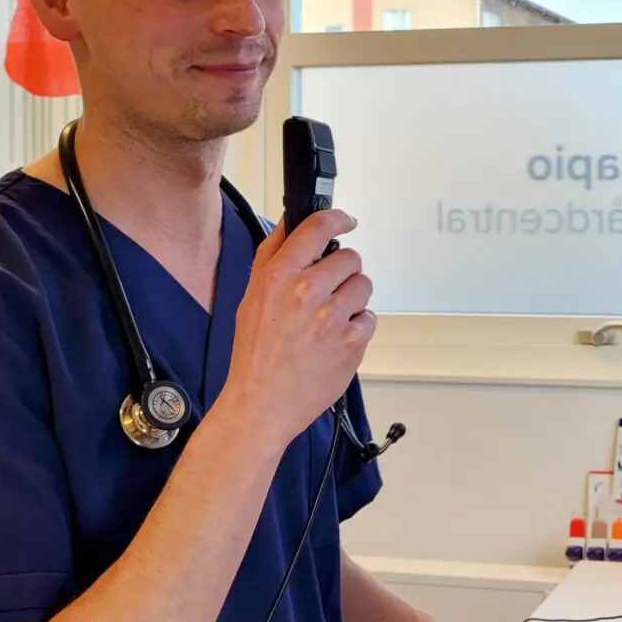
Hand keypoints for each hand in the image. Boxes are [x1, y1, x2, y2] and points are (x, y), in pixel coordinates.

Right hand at [223, 208, 373, 442]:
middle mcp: (307, 292)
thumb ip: (273, 258)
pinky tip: (334, 341)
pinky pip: (369, 318)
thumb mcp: (251, 298)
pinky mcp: (353, 342)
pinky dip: (357, 328)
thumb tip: (292, 226)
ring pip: (363, 286)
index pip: (319, 227)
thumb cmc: (254, 355)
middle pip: (350, 258)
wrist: (261, 403)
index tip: (345, 221)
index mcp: (280, 276)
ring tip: (329, 320)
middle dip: (342, 272)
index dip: (338, 218)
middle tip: (327, 293)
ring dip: (352, 299)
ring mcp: (333, 317)